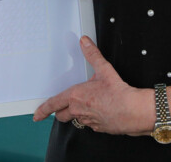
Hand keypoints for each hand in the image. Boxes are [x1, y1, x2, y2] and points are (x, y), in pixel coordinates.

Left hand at [32, 36, 152, 134]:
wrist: (133, 111)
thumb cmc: (118, 93)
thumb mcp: (104, 69)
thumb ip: (92, 55)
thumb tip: (84, 42)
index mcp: (75, 97)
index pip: (53, 105)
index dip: (43, 110)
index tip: (37, 115)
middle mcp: (78, 111)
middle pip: (62, 115)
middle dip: (60, 112)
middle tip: (63, 107)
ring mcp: (88, 121)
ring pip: (76, 120)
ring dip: (78, 114)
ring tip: (88, 104)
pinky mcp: (98, 128)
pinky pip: (90, 124)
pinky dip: (91, 118)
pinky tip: (101, 111)